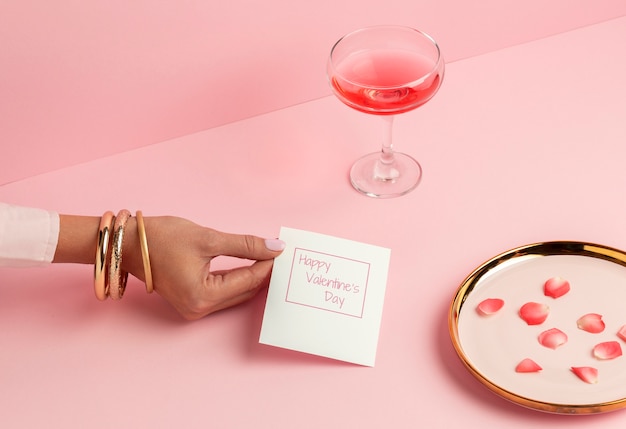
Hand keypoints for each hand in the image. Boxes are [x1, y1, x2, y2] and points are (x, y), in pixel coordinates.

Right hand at [123, 216, 284, 319]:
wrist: (128, 243)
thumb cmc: (161, 238)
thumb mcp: (208, 238)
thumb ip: (245, 245)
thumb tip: (275, 247)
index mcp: (202, 296)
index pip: (248, 281)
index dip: (269, 264)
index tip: (284, 249)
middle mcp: (199, 309)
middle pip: (245, 291)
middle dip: (264, 272)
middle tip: (280, 251)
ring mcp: (195, 309)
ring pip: (236, 293)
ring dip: (253, 276)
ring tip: (269, 256)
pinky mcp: (192, 302)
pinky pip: (223, 293)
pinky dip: (237, 279)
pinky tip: (251, 265)